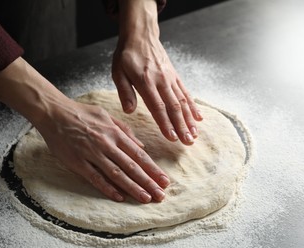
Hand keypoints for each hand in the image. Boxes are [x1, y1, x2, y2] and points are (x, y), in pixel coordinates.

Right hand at [36, 99, 170, 202]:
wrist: (54, 112)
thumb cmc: (81, 113)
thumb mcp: (106, 115)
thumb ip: (124, 130)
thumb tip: (141, 145)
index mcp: (114, 133)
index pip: (138, 154)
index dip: (152, 169)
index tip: (164, 180)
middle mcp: (106, 144)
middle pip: (131, 167)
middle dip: (148, 182)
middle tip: (160, 195)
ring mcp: (91, 154)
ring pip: (116, 174)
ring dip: (132, 187)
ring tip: (145, 198)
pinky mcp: (77, 162)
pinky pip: (95, 178)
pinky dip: (107, 188)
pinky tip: (119, 197)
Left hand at [112, 0, 202, 144]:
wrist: (141, 36)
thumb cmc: (126, 56)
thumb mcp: (118, 72)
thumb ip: (124, 91)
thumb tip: (129, 111)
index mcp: (145, 82)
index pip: (158, 107)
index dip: (166, 123)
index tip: (172, 138)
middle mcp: (161, 81)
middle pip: (174, 107)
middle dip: (182, 126)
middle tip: (188, 142)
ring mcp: (170, 78)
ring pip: (183, 101)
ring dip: (189, 119)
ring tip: (195, 134)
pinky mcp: (174, 76)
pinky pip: (186, 92)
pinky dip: (193, 106)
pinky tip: (199, 117)